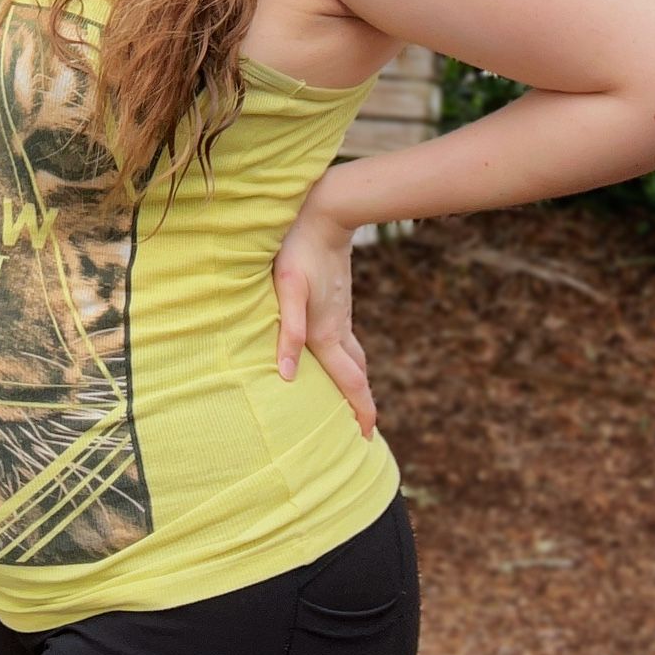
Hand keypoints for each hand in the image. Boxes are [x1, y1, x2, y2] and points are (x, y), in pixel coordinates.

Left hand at [271, 190, 376, 438]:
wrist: (327, 217)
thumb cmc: (299, 250)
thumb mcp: (287, 288)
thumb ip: (288, 330)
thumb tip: (287, 375)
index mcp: (327, 333)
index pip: (350, 381)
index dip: (360, 410)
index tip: (366, 437)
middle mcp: (339, 328)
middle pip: (356, 372)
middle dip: (360, 401)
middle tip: (362, 428)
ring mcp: (342, 314)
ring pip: (354, 355)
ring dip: (355, 379)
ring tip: (351, 397)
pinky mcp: (338, 301)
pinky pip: (348, 339)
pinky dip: (348, 358)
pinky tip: (336, 354)